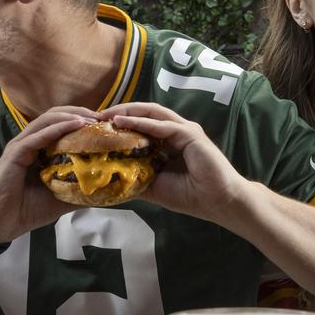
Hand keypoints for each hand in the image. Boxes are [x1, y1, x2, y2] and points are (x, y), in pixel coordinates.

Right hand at [0, 106, 101, 242]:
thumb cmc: (25, 211)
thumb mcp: (59, 199)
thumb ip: (78, 191)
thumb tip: (104, 190)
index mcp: (38, 150)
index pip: (60, 126)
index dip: (81, 121)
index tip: (103, 125)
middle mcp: (29, 143)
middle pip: (54, 116)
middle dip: (79, 112)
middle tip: (102, 117)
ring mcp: (20, 146)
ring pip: (47, 120)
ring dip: (71, 116)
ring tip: (91, 119)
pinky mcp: (15, 153)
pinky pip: (38, 136)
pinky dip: (58, 128)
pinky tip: (75, 125)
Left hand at [101, 102, 244, 220]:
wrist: (218, 202)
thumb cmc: (190, 195)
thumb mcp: (153, 186)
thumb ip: (134, 178)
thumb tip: (108, 178)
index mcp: (168, 140)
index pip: (141, 124)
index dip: (120, 123)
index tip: (97, 127)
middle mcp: (176, 131)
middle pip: (144, 113)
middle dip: (120, 112)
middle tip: (97, 116)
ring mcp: (184, 130)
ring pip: (152, 113)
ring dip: (128, 112)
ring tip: (107, 116)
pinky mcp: (191, 134)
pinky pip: (162, 125)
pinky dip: (142, 122)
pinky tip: (124, 122)